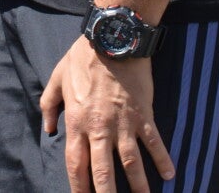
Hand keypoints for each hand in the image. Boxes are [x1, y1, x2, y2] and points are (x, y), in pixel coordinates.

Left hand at [41, 37, 173, 192]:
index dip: (79, 187)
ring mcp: (123, 124)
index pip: (76, 164)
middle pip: (102, 172)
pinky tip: (169, 175)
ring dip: (139, 186)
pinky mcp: (143, 116)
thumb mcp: (56, 79)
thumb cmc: (82, 58)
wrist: (112, 40)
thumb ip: (49, 106)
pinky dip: (163, 160)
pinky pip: (154, 143)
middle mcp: (99, 129)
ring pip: (131, 164)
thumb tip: (49, 130)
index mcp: (77, 122)